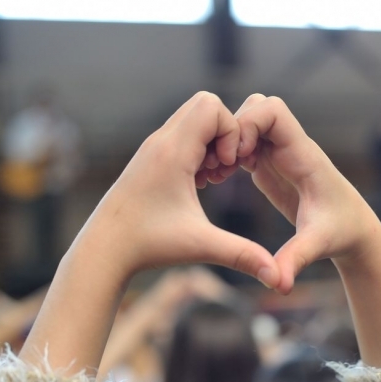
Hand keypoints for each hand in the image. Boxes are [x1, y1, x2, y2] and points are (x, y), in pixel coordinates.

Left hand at [87, 91, 279, 286]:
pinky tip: (198, 183)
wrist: (103, 250)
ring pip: (192, 118)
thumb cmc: (148, 245)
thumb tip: (277, 277)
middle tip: (224, 169)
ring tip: (212, 178)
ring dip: (211, 141)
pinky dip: (197, 150)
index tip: (229, 167)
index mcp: (172, 152)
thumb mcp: (201, 246)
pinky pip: (181, 134)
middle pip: (204, 104)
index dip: (231, 131)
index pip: (212, 107)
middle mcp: (160, 142)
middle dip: (225, 133)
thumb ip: (243, 256)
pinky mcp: (149, 158)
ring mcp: (152, 147)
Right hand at [235, 94, 380, 293]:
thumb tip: (279, 286)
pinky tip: (219, 177)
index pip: (274, 110)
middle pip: (257, 106)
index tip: (238, 156)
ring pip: (248, 120)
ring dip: (227, 139)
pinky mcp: (269, 165)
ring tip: (218, 172)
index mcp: (303, 154)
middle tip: (224, 163)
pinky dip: (227, 151)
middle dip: (233, 126)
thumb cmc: (340, 232)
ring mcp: (279, 153)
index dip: (249, 123)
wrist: (353, 229)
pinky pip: (243, 141)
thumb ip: (295, 260)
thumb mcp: (317, 245)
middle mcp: (291, 147)